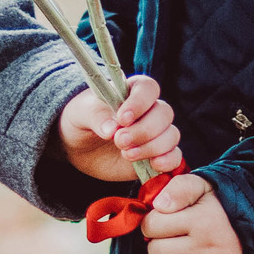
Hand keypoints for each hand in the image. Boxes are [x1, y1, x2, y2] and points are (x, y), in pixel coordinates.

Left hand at [57, 75, 182, 182]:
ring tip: (126, 154)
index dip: (140, 102)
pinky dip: (168, 161)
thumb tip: (111, 129)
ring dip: (152, 146)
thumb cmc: (81, 120)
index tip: (122, 118)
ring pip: (171, 135)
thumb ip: (96, 116)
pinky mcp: (155, 155)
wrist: (79, 146)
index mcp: (131, 91)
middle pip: (164, 114)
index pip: (148, 88)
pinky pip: (174, 156)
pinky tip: (153, 165)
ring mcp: (154, 133)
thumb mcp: (80, 113)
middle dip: (144, 130)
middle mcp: (148, 110)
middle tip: (119, 141)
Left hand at [141, 172, 244, 253]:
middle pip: (155, 252)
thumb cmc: (220, 211)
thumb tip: (159, 205)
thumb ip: (178, 187)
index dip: (154, 223)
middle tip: (179, 241)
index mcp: (204, 221)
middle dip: (161, 245)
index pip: (150, 225)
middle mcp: (212, 249)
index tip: (169, 223)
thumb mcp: (201, 188)